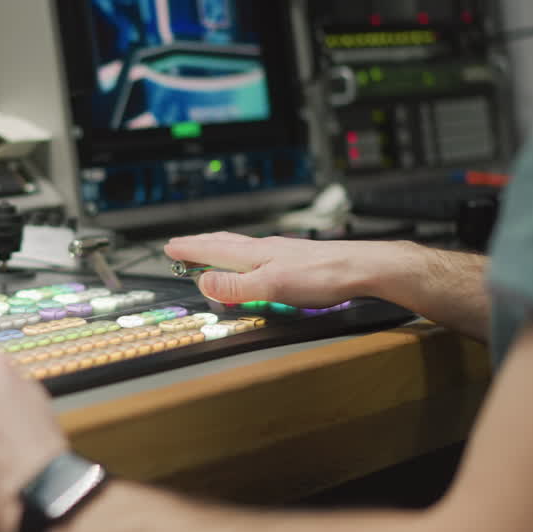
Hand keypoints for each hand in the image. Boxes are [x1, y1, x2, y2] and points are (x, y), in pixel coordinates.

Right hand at [164, 232, 409, 307]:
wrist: (362, 268)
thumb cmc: (322, 276)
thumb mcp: (272, 288)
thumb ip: (237, 287)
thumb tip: (204, 283)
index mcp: (255, 255)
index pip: (213, 251)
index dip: (190, 250)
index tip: (170, 248)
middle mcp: (265, 249)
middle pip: (224, 244)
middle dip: (199, 245)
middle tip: (180, 245)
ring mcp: (281, 253)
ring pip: (241, 247)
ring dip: (218, 248)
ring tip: (208, 248)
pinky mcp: (295, 260)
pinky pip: (258, 255)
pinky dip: (242, 256)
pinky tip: (252, 262)